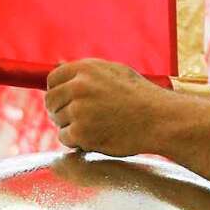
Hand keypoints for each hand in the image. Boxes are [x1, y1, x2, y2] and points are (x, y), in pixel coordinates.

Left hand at [44, 60, 168, 155]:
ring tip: (96, 127)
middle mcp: (78, 87)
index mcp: (85, 69)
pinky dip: (77, 142)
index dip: (57, 91)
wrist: (159, 119)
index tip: (65, 101)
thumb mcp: (114, 72)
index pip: (52, 79)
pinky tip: (95, 138)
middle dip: (60, 111)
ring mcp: (78, 110)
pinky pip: (66, 138)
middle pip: (50, 101)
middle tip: (78, 119)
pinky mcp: (81, 132)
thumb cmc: (141, 96)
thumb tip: (58, 68)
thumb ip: (86, 72)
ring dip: (72, 127)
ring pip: (58, 121)